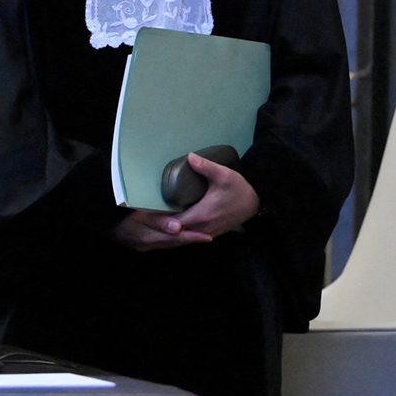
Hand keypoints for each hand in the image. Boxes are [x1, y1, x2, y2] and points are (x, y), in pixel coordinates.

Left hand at [111, 151, 260, 251]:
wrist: (257, 202)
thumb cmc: (240, 188)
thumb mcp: (224, 175)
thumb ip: (206, 167)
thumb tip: (190, 156)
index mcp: (202, 214)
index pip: (173, 222)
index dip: (157, 220)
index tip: (142, 215)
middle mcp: (202, 227)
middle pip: (174, 234)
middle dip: (157, 229)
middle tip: (138, 223)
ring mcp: (207, 232)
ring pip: (181, 239)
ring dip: (166, 235)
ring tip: (148, 230)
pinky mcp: (211, 233)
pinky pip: (189, 239)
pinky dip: (177, 237)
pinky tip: (167, 232)